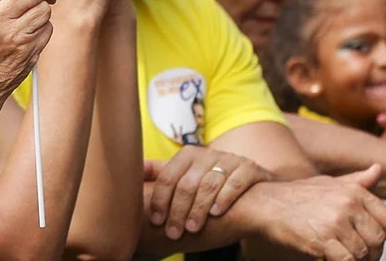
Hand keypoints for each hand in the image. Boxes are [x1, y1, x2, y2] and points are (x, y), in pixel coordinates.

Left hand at [145, 145, 272, 239]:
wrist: (252, 186)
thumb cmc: (210, 184)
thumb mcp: (186, 176)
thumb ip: (162, 174)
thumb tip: (132, 169)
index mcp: (188, 155)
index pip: (168, 176)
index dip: (160, 200)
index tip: (156, 221)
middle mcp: (208, 154)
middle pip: (188, 183)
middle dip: (178, 210)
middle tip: (174, 232)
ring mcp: (230, 160)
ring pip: (210, 184)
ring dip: (199, 208)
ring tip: (192, 228)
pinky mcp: (250, 169)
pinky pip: (236, 182)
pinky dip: (225, 197)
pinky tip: (216, 213)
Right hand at [253, 167, 385, 260]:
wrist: (265, 202)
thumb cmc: (299, 195)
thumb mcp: (330, 183)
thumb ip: (357, 180)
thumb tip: (378, 170)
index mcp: (355, 191)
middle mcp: (349, 204)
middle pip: (378, 240)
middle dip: (376, 256)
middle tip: (366, 260)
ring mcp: (336, 222)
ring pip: (363, 254)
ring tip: (347, 259)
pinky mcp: (322, 240)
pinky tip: (334, 259)